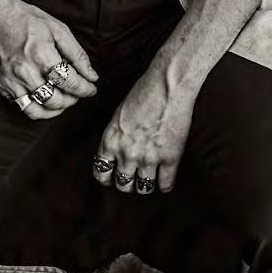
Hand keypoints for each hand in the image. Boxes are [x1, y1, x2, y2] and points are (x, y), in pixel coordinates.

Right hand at [0, 0, 99, 119]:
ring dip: (55, 109)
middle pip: (55, 100)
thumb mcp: (57, 28)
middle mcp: (25, 72)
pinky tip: (44, 100)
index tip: (91, 89)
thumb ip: (76, 54)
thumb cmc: (24, 18)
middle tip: (78, 93)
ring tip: (63, 101)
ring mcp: (9, 81)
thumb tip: (91, 75)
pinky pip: (20, 106)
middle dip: (72, 100)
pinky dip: (36, 108)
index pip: (70, 82)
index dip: (85, 89)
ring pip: (37, 110)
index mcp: (42, 54)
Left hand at [94, 64, 196, 194]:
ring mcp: (149, 158)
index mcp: (110, 141)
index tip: (114, 175)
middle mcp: (127, 154)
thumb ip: (115, 136)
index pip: (101, 172)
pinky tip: (166, 178)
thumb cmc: (144, 92)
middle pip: (123, 184)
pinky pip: (166, 184)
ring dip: (146, 184)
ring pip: (143, 188)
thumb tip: (117, 151)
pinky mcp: (170, 157)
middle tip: (134, 177)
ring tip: (150, 178)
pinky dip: (165, 184)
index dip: (108, 177)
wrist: (168, 84)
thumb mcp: (118, 115)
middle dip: (127, 182)